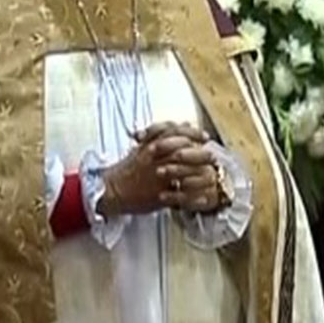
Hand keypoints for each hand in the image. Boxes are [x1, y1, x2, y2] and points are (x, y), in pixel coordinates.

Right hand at [98, 127, 220, 216]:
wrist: (112, 190)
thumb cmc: (128, 169)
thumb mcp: (143, 147)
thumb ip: (163, 135)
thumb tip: (185, 124)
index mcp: (149, 146)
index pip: (174, 133)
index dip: (192, 133)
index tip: (204, 137)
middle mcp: (153, 159)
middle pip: (182, 150)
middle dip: (200, 152)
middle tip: (211, 156)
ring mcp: (156, 177)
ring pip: (183, 171)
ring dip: (199, 172)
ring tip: (211, 174)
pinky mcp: (157, 195)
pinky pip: (178, 196)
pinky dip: (192, 197)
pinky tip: (203, 199)